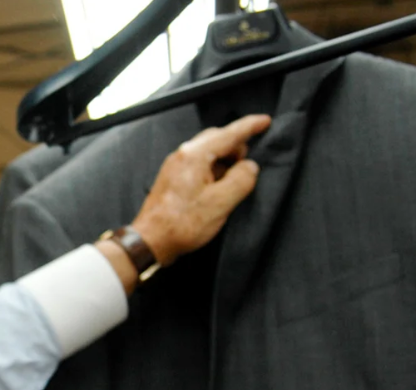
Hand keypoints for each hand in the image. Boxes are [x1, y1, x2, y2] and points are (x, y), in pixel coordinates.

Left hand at [131, 114, 270, 268]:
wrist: (150, 241)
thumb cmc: (182, 224)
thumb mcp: (221, 203)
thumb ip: (241, 180)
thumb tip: (250, 167)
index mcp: (195, 155)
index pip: (229, 133)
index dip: (250, 126)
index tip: (265, 121)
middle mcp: (183, 154)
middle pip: (218, 139)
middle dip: (237, 148)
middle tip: (248, 167)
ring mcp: (176, 165)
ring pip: (208, 153)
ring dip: (225, 162)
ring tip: (232, 184)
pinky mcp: (173, 178)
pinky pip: (199, 165)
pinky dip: (213, 170)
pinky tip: (217, 188)